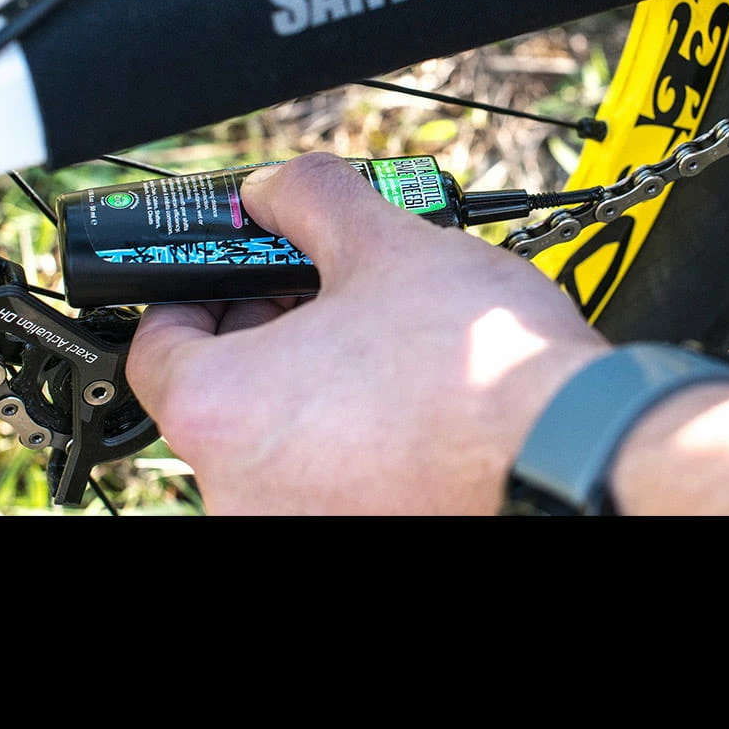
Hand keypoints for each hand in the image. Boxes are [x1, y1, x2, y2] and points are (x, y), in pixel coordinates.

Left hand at [126, 153, 609, 514]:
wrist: (572, 450)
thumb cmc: (480, 367)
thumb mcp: (387, 244)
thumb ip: (309, 201)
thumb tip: (278, 189)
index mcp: (223, 413)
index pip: (156, 348)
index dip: (193, 295)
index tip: (232, 280)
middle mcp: (240, 492)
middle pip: (222, 398)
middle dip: (267, 339)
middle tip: (323, 300)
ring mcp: (297, 527)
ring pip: (277, 444)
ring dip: (310, 392)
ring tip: (377, 351)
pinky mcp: (356, 539)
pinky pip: (325, 485)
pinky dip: (348, 445)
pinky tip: (402, 408)